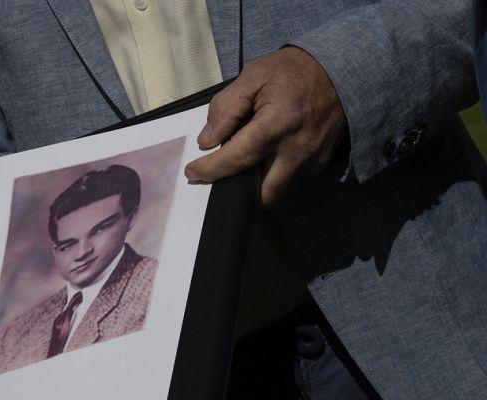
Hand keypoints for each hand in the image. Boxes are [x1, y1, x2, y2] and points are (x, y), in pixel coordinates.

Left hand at [184, 46, 347, 205]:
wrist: (342, 70)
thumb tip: (207, 140)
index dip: (211, 169)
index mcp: (279, 123)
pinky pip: (290, 176)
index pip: (238, 158)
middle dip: (237, 192)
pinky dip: (274, 168)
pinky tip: (272, 148)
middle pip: (261, 193)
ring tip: (248, 154)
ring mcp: (312, 159)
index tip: (193, 172)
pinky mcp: (320, 163)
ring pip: (275, 187)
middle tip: (219, 175)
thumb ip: (226, 107)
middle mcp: (298, 147)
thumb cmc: (296, 70)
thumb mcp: (254, 75)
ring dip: (257, 179)